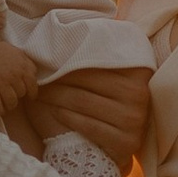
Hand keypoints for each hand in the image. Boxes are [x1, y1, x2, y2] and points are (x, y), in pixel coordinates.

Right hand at [0, 37, 39, 126]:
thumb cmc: (2, 52)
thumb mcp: (20, 55)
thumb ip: (29, 66)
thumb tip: (34, 78)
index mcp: (22, 68)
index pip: (32, 87)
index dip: (32, 93)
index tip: (30, 96)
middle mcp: (13, 76)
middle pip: (21, 94)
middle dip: (19, 95)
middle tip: (14, 94)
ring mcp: (0, 83)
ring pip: (11, 102)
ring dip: (11, 104)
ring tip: (8, 103)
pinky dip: (0, 110)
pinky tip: (0, 110)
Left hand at [31, 64, 151, 156]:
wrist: (124, 142)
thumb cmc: (112, 102)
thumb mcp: (112, 75)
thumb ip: (99, 56)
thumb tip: (69, 34)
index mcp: (138, 72)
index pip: (95, 60)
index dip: (67, 60)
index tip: (47, 60)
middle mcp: (139, 94)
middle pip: (85, 82)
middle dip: (56, 80)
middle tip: (37, 78)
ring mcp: (135, 120)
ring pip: (82, 102)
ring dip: (55, 97)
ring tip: (39, 93)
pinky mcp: (126, 143)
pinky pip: (88, 126)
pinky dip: (67, 117)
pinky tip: (54, 111)